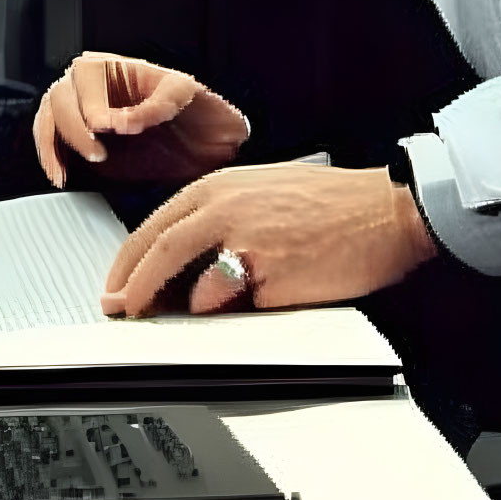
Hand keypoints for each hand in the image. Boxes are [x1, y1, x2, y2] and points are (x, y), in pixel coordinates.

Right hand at [32, 51, 249, 188]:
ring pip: (49, 116)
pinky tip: (60, 176)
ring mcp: (85, 111)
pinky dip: (49, 157)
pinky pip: (50, 140)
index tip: (105, 127)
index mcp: (120, 65)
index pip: (88, 74)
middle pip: (62, 95)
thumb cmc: (202, 111)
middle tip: (96, 154)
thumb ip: (160, 104)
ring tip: (67, 172)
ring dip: (52, 144)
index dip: (92, 102)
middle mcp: (96, 85)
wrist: (209, 144)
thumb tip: (121, 122)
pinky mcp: (81, 141)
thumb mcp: (190, 97)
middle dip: (74, 128)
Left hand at [101, 162, 436, 317]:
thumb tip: (185, 258)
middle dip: (132, 288)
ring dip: (183, 306)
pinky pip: (234, 305)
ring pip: (191, 285)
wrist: (383, 211)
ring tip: (192, 314)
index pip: (155, 224)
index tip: (117, 284)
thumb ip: (220, 214)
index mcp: (221, 185)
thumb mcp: (264, 190)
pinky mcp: (269, 275)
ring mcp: (246, 242)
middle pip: (158, 252)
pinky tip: (253, 302)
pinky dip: (233, 312)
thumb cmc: (332, 202)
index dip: (128, 260)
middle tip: (120, 311)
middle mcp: (226, 208)